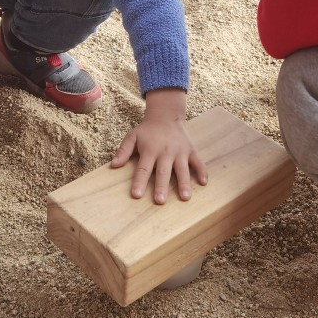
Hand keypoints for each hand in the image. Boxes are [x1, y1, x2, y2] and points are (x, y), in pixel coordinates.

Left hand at [111, 88, 207, 202]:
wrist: (166, 115)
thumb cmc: (147, 130)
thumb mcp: (132, 136)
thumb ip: (123, 151)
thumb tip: (114, 165)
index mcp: (150, 150)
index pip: (143, 169)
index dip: (139, 181)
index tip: (136, 195)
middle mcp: (166, 152)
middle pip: (163, 172)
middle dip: (162, 187)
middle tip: (160, 201)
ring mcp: (180, 151)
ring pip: (182, 169)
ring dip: (184, 183)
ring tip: (185, 198)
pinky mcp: (191, 150)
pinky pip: (198, 162)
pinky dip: (202, 171)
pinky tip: (203, 183)